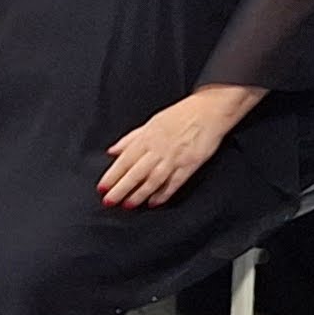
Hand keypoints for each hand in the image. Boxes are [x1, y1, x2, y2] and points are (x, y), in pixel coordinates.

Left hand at [98, 93, 239, 208]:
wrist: (210, 110)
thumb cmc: (182, 114)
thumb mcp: (152, 122)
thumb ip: (131, 138)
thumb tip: (113, 151)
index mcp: (148, 137)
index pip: (125, 160)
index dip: (112, 175)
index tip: (102, 188)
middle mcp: (159, 149)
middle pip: (135, 173)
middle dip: (120, 189)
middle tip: (109, 201)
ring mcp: (174, 158)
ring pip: (152, 180)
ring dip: (139, 194)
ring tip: (128, 204)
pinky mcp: (190, 165)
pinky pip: (174, 183)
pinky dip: (163, 194)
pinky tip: (154, 202)